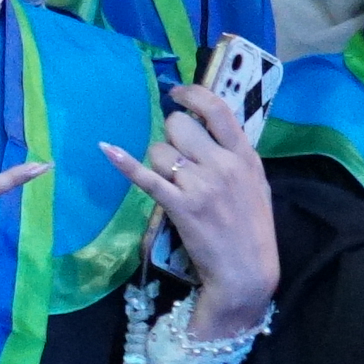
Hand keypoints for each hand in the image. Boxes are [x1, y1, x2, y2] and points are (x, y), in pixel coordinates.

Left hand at [102, 82, 278, 338]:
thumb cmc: (252, 227)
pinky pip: (145, 177)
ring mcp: (200, 185)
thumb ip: (235, 154)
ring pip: (159, 151)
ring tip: (173, 184)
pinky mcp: (179, 206)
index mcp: (244, 156)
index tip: (177, 93)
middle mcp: (222, 164)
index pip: (217, 109)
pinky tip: (107, 149)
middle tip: (176, 157)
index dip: (193, 94)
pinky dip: (124, 163)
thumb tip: (210, 127)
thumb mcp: (255, 183)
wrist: (246, 270)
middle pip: (178, 126)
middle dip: (171, 135)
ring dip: (158, 163)